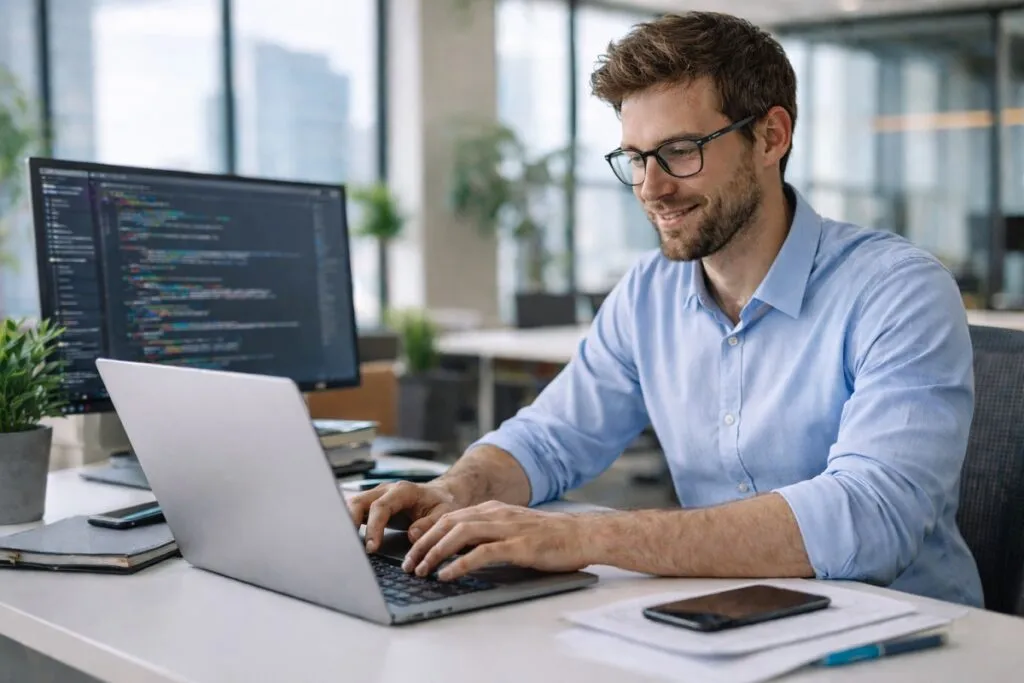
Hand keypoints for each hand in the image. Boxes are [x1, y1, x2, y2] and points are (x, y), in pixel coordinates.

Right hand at [347, 480, 464, 552]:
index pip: (381, 507)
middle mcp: (386, 491)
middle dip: (349, 522)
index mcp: (403, 491)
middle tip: (349, 546)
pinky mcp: (373, 505)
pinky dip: (348, 524)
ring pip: (352, 505)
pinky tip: (345, 540)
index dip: (373, 527)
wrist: (443, 494)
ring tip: (343, 544)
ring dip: (345, 522)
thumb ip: (430, 524)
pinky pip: (355, 511)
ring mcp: (377, 496)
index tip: (372, 547)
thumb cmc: (443, 503)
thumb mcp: (445, 513)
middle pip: (359, 501)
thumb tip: (412, 535)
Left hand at [400, 501, 592, 580]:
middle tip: (408, 564)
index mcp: (492, 510)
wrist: (583, 535)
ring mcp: (507, 528)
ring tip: (422, 570)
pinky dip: (460, 563)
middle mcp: (496, 514)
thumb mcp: (513, 530)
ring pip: (460, 534)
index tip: (411, 551)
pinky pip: (482, 552)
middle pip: (448, 523)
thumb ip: (489, 535)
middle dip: (423, 544)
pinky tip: (447, 575)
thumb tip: (460, 553)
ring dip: (436, 552)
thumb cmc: (550, 538)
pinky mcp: (518, 545)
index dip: (427, 534)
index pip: (449, 517)